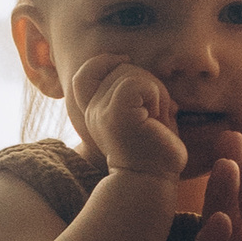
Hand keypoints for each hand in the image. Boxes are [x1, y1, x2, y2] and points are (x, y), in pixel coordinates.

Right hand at [69, 54, 187, 181]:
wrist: (151, 179)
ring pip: (131, 72)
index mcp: (94, 111)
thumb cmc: (153, 148)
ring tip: (156, 118)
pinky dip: (155, 95)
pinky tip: (156, 117)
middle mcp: (92, 110)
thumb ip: (133, 90)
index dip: (103, 61)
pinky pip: (137, 83)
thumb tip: (135, 65)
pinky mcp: (115, 114)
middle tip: (155, 112)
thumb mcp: (140, 113)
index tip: (125, 62)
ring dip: (155, 91)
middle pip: (119, 67)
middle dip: (146, 81)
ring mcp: (101, 112)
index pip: (85, 74)